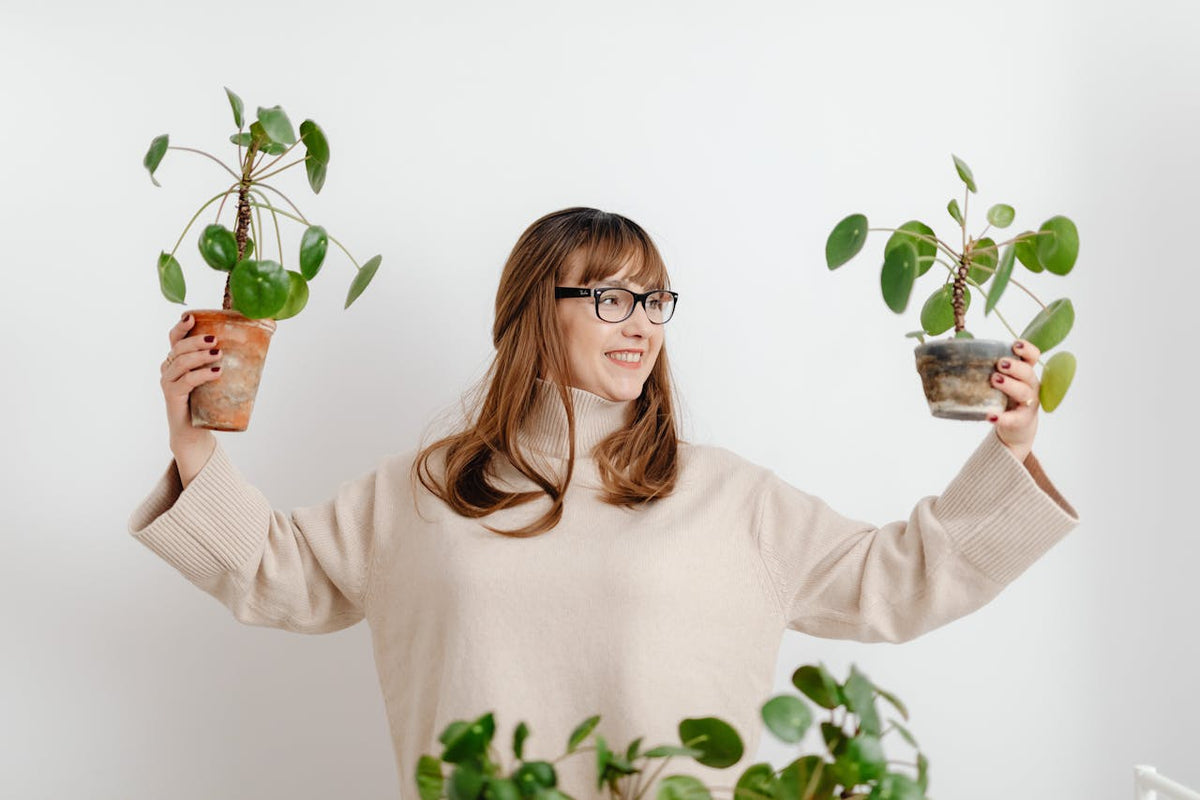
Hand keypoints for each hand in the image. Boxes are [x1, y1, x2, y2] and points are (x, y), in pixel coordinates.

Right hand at [161, 313, 222, 447]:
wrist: (194, 431)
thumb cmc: (205, 401)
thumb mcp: (213, 378)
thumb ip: (221, 363)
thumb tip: (251, 346)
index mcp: (176, 359)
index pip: (175, 338)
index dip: (181, 326)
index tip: (192, 317)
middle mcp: (168, 368)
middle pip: (178, 347)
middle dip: (196, 340)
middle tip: (215, 339)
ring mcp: (168, 381)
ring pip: (181, 362)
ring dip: (201, 356)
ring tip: (219, 354)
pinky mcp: (172, 395)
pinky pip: (185, 381)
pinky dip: (201, 374)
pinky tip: (216, 372)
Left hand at [988, 338, 1039, 461]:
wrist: (1016, 428)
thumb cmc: (1003, 398)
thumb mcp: (999, 380)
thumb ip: (983, 365)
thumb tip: (951, 342)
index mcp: (1024, 373)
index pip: (1033, 357)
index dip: (1027, 349)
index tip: (1015, 345)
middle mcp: (1030, 386)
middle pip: (1028, 373)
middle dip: (1015, 366)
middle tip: (1000, 364)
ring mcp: (1028, 403)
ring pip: (1024, 392)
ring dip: (1010, 385)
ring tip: (995, 380)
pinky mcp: (1021, 420)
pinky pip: (1013, 418)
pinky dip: (1002, 417)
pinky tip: (991, 416)